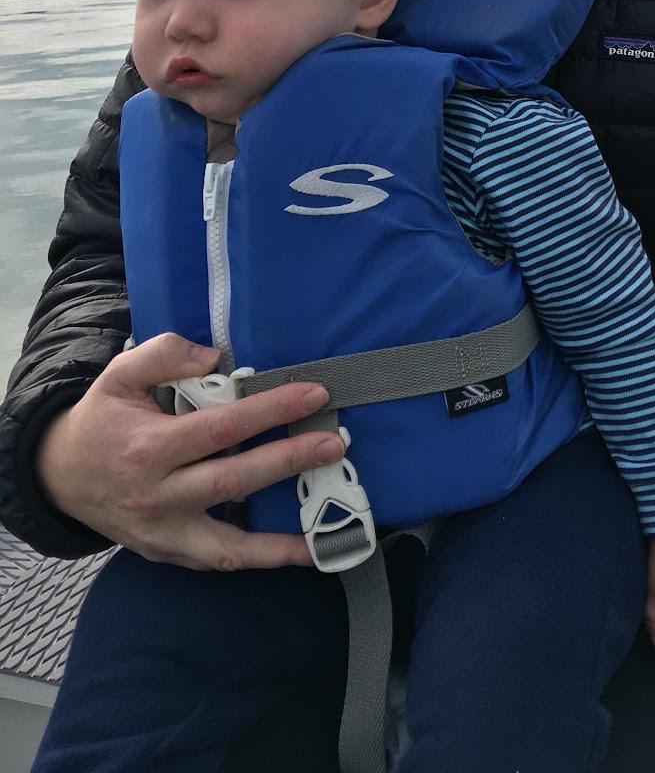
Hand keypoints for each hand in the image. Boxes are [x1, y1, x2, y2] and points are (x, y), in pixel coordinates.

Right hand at [36, 333, 342, 571]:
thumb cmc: (101, 420)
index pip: (221, 428)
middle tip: (333, 442)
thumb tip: (215, 358)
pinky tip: (305, 551)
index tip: (313, 394)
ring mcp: (164, 533)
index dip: (270, 411)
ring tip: (332, 517)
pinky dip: (263, 559)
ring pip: (229, 543)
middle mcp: (158, 496)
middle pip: (232, 480)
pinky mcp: (169, 553)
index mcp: (149, 447)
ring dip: (284, 534)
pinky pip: (221, 561)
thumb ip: (164, 354)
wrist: (59, 476)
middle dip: (287, 461)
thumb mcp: (120, 374)